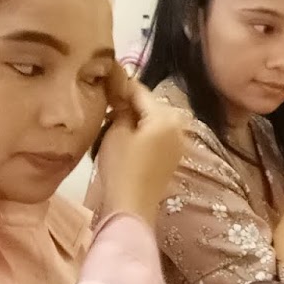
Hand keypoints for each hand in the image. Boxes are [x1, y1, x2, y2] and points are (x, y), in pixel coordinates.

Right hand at [96, 70, 185, 221]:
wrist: (133, 206)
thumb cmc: (122, 167)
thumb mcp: (116, 132)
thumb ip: (121, 109)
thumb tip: (122, 97)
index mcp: (166, 117)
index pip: (140, 90)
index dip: (121, 84)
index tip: (104, 78)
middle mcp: (179, 126)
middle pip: (150, 104)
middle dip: (129, 101)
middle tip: (106, 100)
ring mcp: (179, 142)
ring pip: (154, 119)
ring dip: (135, 116)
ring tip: (112, 117)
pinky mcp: (173, 156)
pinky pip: (157, 134)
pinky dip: (142, 130)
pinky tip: (125, 134)